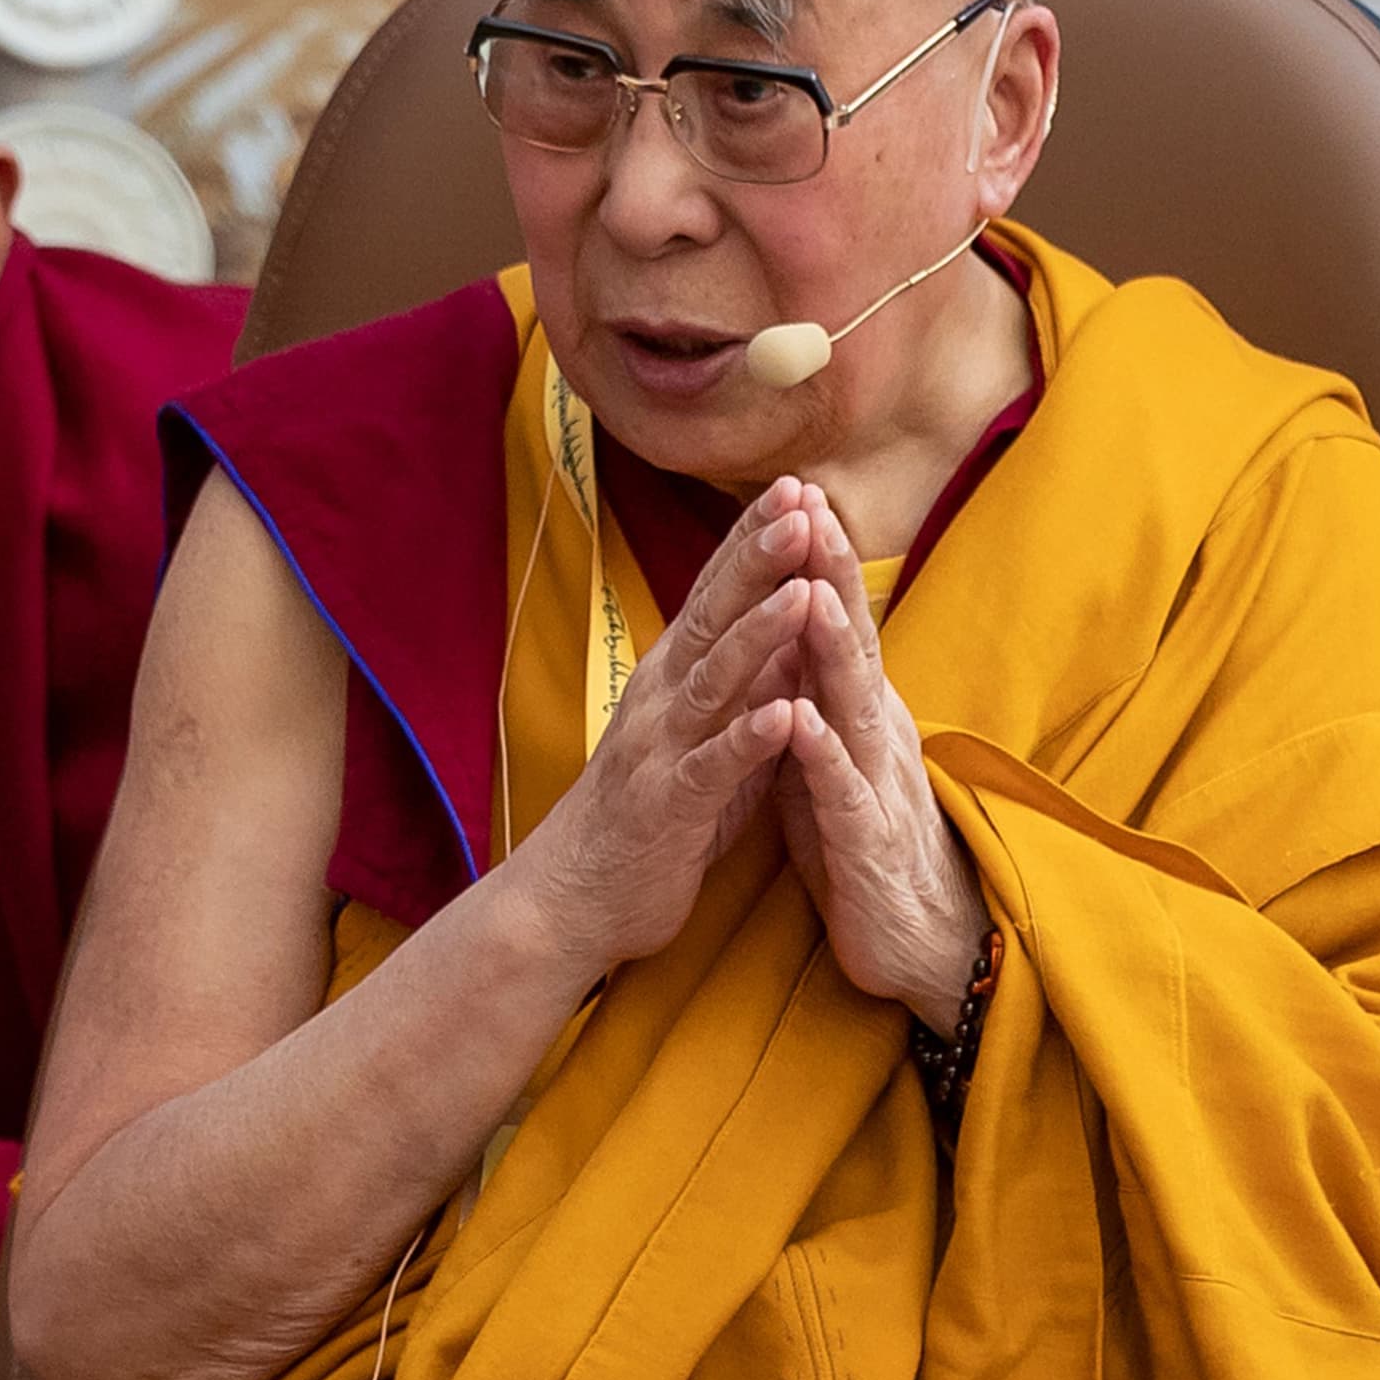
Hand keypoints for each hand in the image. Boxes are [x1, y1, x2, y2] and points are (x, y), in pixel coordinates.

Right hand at [505, 478, 825, 972]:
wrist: (576, 896)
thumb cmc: (651, 812)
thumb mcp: (703, 730)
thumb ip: (742, 679)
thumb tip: (790, 620)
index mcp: (673, 677)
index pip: (717, 592)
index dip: (754, 538)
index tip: (796, 483)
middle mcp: (661, 698)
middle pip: (714, 615)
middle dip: (759, 558)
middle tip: (800, 501)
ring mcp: (661, 748)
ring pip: (715, 680)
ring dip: (759, 633)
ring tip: (802, 588)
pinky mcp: (669, 804)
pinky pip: (714, 766)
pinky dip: (749, 738)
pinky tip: (786, 711)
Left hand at [768, 487, 990, 1032]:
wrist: (924, 950)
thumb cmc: (865, 851)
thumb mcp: (832, 763)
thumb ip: (815, 701)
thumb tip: (789, 637)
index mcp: (861, 717)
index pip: (838, 625)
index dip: (819, 561)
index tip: (795, 493)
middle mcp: (876, 738)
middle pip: (852, 644)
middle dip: (830, 574)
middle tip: (810, 504)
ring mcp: (877, 787)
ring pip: (853, 706)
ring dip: (834, 648)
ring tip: (813, 590)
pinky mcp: (866, 844)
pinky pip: (841, 793)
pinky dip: (822, 753)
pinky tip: (801, 717)